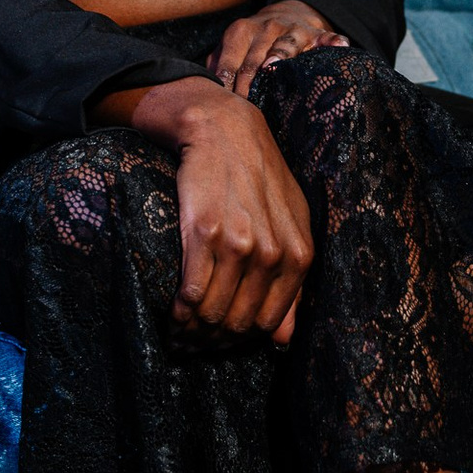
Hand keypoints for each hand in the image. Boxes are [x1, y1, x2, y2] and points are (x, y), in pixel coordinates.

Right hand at [125, 77, 315, 342]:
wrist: (225, 131)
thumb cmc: (260, 178)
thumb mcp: (292, 224)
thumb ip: (292, 281)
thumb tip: (284, 341)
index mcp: (298, 255)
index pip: (272, 324)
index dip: (246, 340)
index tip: (224, 340)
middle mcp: (272, 252)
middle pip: (240, 323)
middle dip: (216, 340)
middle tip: (196, 341)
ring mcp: (238, 243)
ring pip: (214, 313)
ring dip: (193, 330)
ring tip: (180, 332)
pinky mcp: (203, 233)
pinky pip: (191, 292)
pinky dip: (179, 311)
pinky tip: (173, 312)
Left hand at [207, 0, 347, 94]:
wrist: (286, 15)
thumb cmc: (252, 42)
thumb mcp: (232, 47)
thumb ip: (217, 65)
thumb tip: (201, 89)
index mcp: (240, 31)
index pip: (230, 63)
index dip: (225, 86)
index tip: (223, 107)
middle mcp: (266, 27)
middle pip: (254, 60)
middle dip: (248, 84)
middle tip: (244, 108)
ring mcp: (292, 29)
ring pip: (286, 45)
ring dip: (281, 55)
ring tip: (273, 67)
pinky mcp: (316, 33)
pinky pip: (326, 37)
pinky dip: (333, 41)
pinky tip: (340, 47)